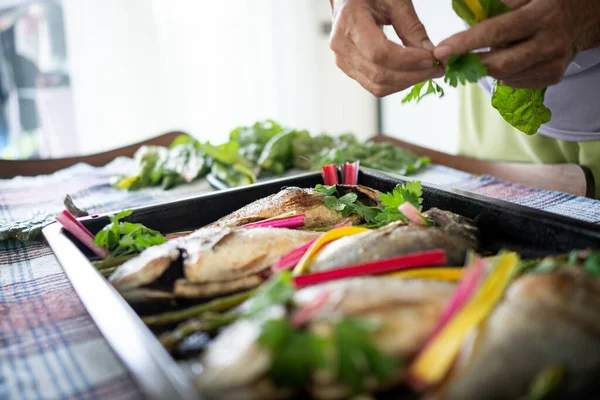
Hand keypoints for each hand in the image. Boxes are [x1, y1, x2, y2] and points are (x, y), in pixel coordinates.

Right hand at [329, 0, 443, 96]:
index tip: (432, 58)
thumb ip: (411, 26)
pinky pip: (374, 85)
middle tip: (437, 68)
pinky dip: (396, 83)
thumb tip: (430, 52)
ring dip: (407, 82)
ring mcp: (343, 60)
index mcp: (350, 22)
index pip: (380, 53)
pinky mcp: (349, 69)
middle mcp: (342, 45)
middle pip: (380, 74)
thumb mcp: (394, 1)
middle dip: (413, 75)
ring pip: (378, 86)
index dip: (408, 61)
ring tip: (428, 72)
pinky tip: (412, 74)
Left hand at [434, 0, 599, 88]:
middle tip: (452, 61)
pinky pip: (517, 82)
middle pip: (501, 64)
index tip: (442, 50)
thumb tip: (469, 12)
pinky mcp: (553, 77)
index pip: (496, 32)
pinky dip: (504, 75)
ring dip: (488, 69)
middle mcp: (548, 42)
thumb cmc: (549, 3)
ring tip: (485, 55)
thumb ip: (501, 4)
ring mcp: (553, 63)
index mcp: (540, 16)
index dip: (466, 43)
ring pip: (507, 76)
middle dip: (472, 65)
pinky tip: (506, 61)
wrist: (587, 16)